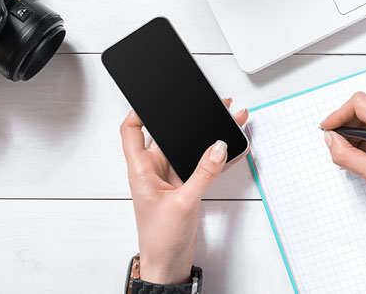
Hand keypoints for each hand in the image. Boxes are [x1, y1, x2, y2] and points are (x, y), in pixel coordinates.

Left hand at [121, 99, 248, 284]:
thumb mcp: (182, 203)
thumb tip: (217, 147)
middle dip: (188, 117)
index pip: (131, 130)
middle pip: (168, 134)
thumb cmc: (160, 240)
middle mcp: (155, 168)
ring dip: (207, 135)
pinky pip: (203, 164)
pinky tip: (234, 147)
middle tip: (209, 105)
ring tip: (228, 119)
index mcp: (141, 169)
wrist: (169, 266)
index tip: (158, 99)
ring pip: (188, 147)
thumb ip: (203, 174)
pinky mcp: (186, 185)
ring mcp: (171, 176)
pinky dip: (218, 156)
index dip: (140, 111)